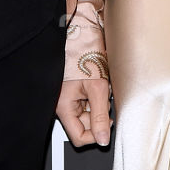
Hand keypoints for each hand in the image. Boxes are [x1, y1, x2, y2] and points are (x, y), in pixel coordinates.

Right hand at [56, 0, 111, 147]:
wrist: (79, 29)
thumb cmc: (83, 52)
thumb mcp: (97, 86)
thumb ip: (101, 115)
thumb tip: (102, 139)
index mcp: (63, 105)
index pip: (78, 137)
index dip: (95, 134)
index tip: (108, 124)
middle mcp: (62, 103)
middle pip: (84, 124)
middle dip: (98, 114)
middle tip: (106, 97)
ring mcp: (67, 96)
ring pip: (87, 112)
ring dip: (99, 103)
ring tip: (102, 85)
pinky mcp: (73, 88)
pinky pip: (87, 100)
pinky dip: (96, 94)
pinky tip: (99, 81)